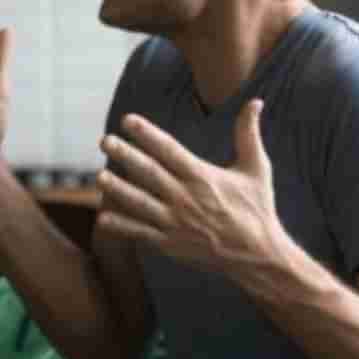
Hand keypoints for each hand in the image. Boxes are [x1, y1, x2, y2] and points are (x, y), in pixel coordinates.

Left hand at [96, 99, 287, 274]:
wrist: (259, 257)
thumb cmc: (257, 209)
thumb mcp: (257, 169)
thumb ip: (248, 134)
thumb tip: (256, 101)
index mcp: (203, 177)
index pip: (169, 150)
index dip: (148, 134)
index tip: (128, 120)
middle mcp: (186, 198)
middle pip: (150, 173)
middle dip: (126, 156)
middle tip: (105, 141)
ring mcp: (176, 222)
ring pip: (141, 203)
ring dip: (119, 190)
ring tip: (99, 177)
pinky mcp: (171, 244)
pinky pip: (141, 233)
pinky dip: (122, 226)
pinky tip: (102, 217)